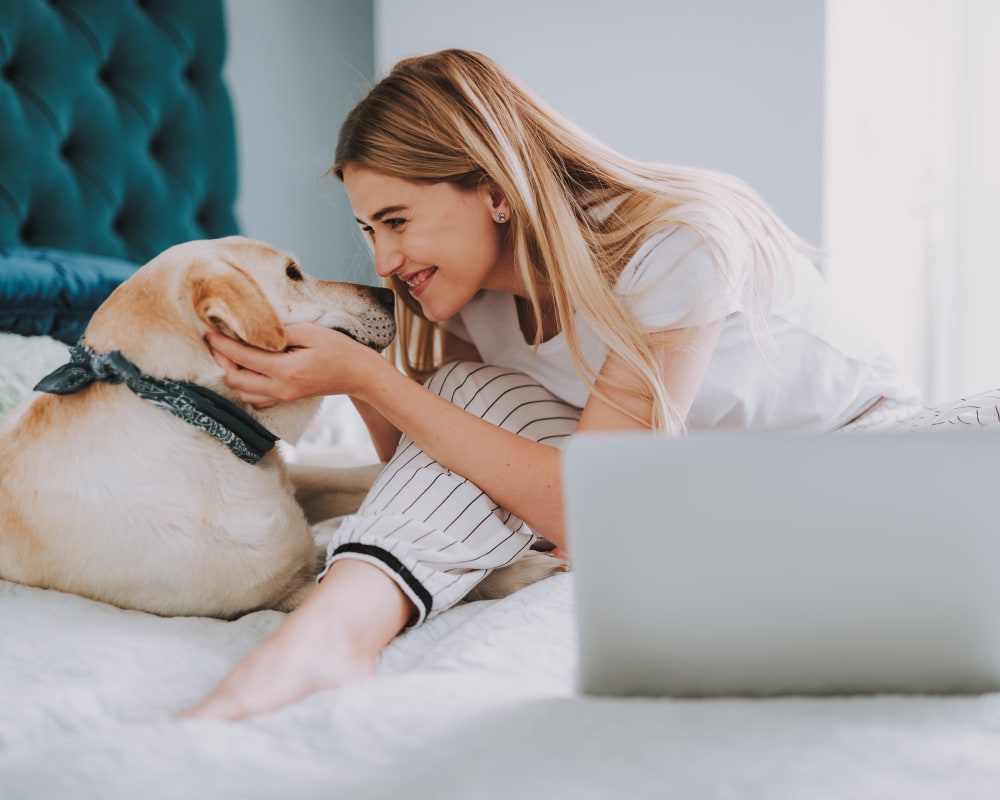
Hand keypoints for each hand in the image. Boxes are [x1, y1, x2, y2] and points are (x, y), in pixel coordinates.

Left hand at [205, 323, 379, 406]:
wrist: (357, 374)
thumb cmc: (338, 349)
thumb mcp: (310, 332)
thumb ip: (280, 332)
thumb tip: (253, 330)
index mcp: (286, 370)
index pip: (243, 358)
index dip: (222, 344)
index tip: (208, 332)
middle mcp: (281, 388)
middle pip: (235, 380)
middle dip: (221, 361)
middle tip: (216, 342)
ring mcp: (283, 396)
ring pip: (242, 392)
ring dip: (232, 374)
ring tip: (229, 353)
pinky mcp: (286, 398)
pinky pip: (255, 397)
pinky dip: (245, 384)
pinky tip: (246, 368)